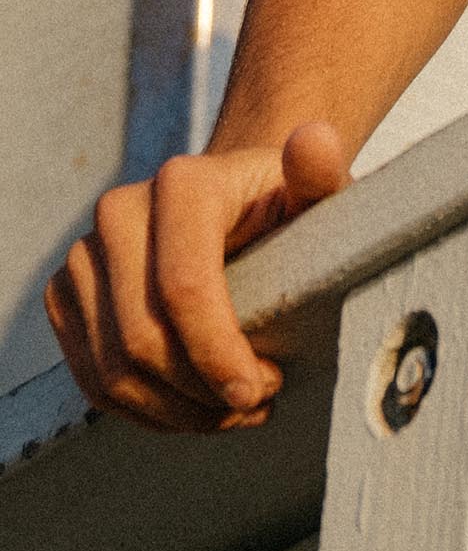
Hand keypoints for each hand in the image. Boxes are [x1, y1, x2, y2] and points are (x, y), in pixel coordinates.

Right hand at [44, 121, 351, 432]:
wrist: (228, 206)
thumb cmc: (278, 207)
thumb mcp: (310, 193)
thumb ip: (320, 173)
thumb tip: (315, 140)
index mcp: (181, 183)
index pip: (183, 287)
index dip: (217, 352)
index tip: (257, 390)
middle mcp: (119, 210)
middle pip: (142, 338)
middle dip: (200, 390)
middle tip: (256, 401)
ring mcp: (83, 253)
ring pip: (113, 370)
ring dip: (175, 410)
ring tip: (232, 411)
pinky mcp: (65, 294)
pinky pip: (92, 378)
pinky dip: (144, 410)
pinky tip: (193, 407)